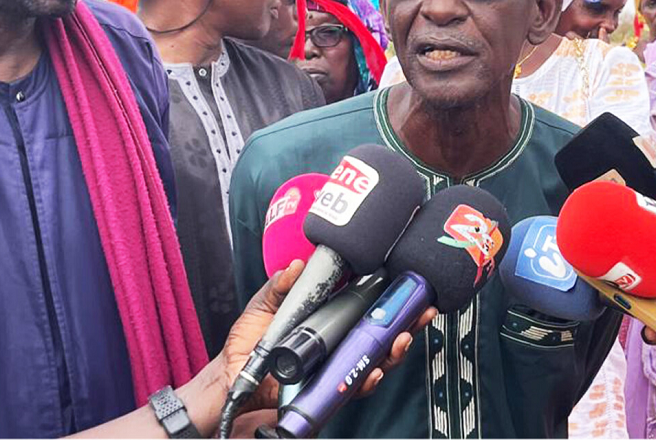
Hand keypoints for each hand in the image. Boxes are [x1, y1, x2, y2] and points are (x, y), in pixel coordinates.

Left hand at [220, 261, 438, 410]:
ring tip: (401, 339)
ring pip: (376, 360)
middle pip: (382, 333)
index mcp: (329, 321)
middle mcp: (339, 343)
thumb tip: (297, 265)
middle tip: (422, 311)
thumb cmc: (248, 346)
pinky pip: (354, 387)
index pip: (367, 307)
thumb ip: (279, 286)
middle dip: (408, 323)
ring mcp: (336, 367)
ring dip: (394, 351)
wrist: (233, 382)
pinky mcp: (329, 390)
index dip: (390, 298)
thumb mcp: (263, 307)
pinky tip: (374, 371)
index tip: (409, 286)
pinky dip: (367, 379)